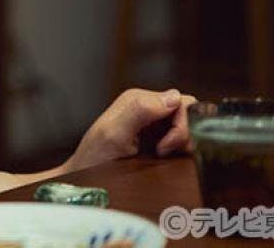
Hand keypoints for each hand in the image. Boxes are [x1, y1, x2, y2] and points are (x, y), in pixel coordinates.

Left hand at [63, 88, 197, 171]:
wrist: (84, 176)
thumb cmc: (94, 158)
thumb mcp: (114, 134)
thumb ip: (140, 111)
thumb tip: (172, 97)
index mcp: (138, 99)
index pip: (182, 102)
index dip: (182, 126)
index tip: (165, 147)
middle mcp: (148, 106)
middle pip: (189, 112)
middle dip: (184, 134)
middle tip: (164, 152)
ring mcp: (153, 121)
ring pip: (189, 125)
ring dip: (181, 143)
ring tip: (160, 155)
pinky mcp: (157, 135)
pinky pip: (182, 137)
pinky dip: (179, 149)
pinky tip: (162, 157)